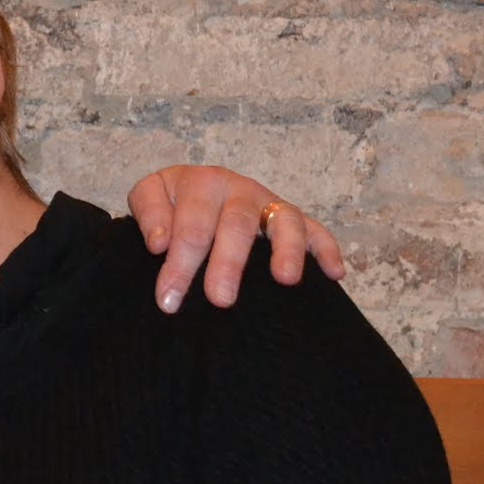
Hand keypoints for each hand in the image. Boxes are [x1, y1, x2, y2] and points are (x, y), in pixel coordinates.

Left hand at [125, 166, 345, 312]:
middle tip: (220, 299)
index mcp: (201, 183)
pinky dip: (327, 249)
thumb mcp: (150, 195)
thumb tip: (159, 243)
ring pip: (283, 221)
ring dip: (285, 249)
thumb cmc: (171, 203)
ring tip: (284, 280)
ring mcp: (268, 204)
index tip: (169, 300)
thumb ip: (149, 213)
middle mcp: (238, 189)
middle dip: (228, 263)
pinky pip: (316, 230)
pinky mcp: (293, 219)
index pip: (190, 226)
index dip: (179, 263)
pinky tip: (335, 274)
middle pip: (236, 225)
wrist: (193, 190)